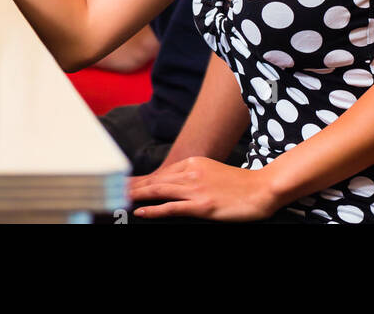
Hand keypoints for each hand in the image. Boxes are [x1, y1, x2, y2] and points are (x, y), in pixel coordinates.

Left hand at [130, 157, 277, 221]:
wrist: (261, 189)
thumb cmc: (240, 185)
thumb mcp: (212, 173)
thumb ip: (193, 176)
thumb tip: (174, 186)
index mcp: (194, 162)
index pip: (161, 173)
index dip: (141, 180)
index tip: (126, 184)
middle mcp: (192, 172)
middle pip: (156, 181)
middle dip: (133, 186)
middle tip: (112, 189)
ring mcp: (196, 188)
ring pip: (159, 192)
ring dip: (137, 196)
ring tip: (120, 199)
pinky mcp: (201, 205)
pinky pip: (171, 208)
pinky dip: (153, 210)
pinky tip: (141, 212)